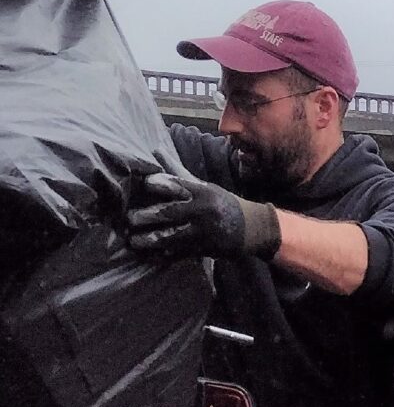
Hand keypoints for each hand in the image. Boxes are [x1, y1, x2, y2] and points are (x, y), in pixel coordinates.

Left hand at [124, 172, 280, 259]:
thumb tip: (156, 149)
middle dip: (148, 215)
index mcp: (200, 192)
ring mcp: (202, 232)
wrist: (251, 229)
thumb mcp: (204, 186)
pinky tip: (150, 256)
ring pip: (173, 236)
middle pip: (170, 212)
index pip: (176, 185)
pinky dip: (164, 255)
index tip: (145, 183)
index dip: (159, 183)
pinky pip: (180, 253)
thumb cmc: (222, 203)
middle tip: (130, 218)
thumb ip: (178, 172)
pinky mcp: (204, 249)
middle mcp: (201, 211)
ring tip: (134, 241)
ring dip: (152, 239)